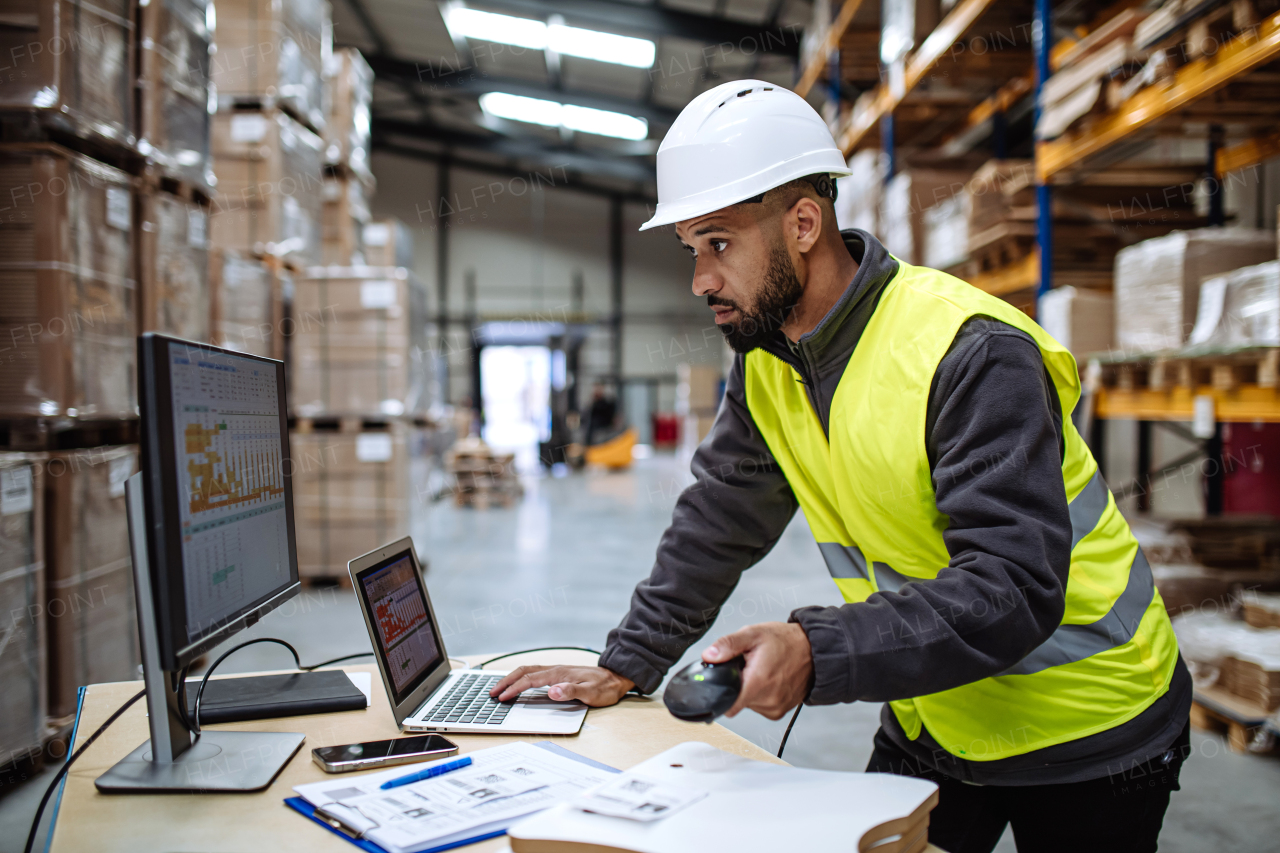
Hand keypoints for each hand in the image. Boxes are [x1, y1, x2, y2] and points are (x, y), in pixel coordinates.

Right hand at [489, 665, 634, 705]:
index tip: (501, 697)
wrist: (616, 678)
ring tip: (500, 688)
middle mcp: (555, 669)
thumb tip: (551, 691)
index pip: (530, 680)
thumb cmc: (604, 688)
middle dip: (506, 681)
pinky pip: (535, 673)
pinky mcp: (559, 674)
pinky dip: (521, 677)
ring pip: (528, 670)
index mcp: (559, 674)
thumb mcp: (591, 693)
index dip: (514, 688)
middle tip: (492, 693)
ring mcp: (556, 670)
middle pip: (524, 671)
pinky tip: (518, 683)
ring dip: (512, 678)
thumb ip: (571, 692)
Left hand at [702, 622, 812, 719]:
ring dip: (750, 689)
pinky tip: (769, 680)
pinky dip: (760, 695)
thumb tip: (709, 655)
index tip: (720, 684)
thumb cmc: (787, 641)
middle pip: (736, 701)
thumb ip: (728, 645)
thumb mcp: (753, 634)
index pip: (728, 705)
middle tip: (747, 667)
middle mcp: (767, 700)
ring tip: (761, 671)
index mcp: (758, 682)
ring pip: (748, 704)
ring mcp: (775, 708)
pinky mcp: (780, 711)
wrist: (815, 650)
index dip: (720, 694)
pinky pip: (760, 706)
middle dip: (737, 684)